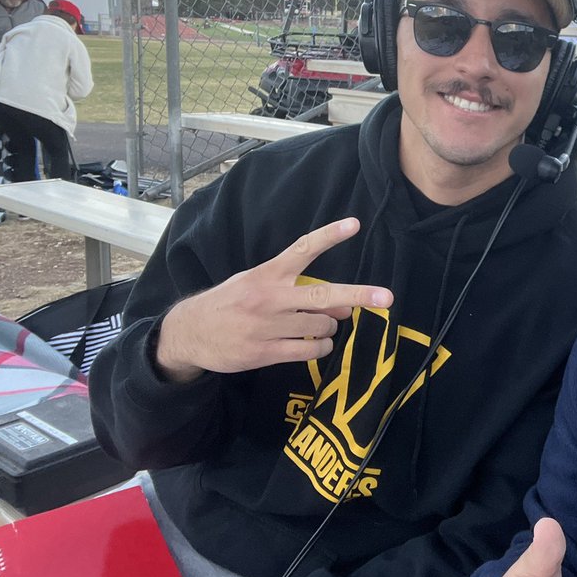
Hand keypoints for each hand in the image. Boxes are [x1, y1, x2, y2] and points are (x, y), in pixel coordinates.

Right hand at [155, 217, 392, 381]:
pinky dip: (320, 348)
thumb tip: (342, 307)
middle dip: (358, 295)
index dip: (329, 236)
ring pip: (321, 327)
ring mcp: (267, 326)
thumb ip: (298, 292)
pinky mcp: (264, 352)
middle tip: (387, 297)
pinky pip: (308, 351)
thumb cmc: (230, 304)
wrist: (189, 333)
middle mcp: (270, 297)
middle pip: (322, 296)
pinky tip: (317, 345)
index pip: (302, 249)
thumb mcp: (257, 285)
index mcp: (267, 274)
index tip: (355, 224)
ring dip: (330, 329)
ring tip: (320, 327)